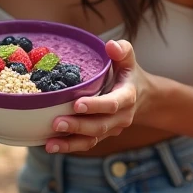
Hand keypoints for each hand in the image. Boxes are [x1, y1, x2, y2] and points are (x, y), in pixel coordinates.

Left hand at [44, 39, 146, 154]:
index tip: (77, 104)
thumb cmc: (128, 73)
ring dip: (71, 143)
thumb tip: (111, 45)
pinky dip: (70, 146)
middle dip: (78, 126)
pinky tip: (50, 146)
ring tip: (50, 144)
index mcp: (127, 96)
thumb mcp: (128, 59)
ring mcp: (112, 129)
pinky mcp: (102, 135)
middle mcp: (121, 117)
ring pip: (92, 139)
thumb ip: (122, 50)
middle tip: (56, 123)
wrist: (143, 96)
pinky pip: (87, 144)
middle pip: (100, 126)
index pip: (113, 104)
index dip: (96, 106)